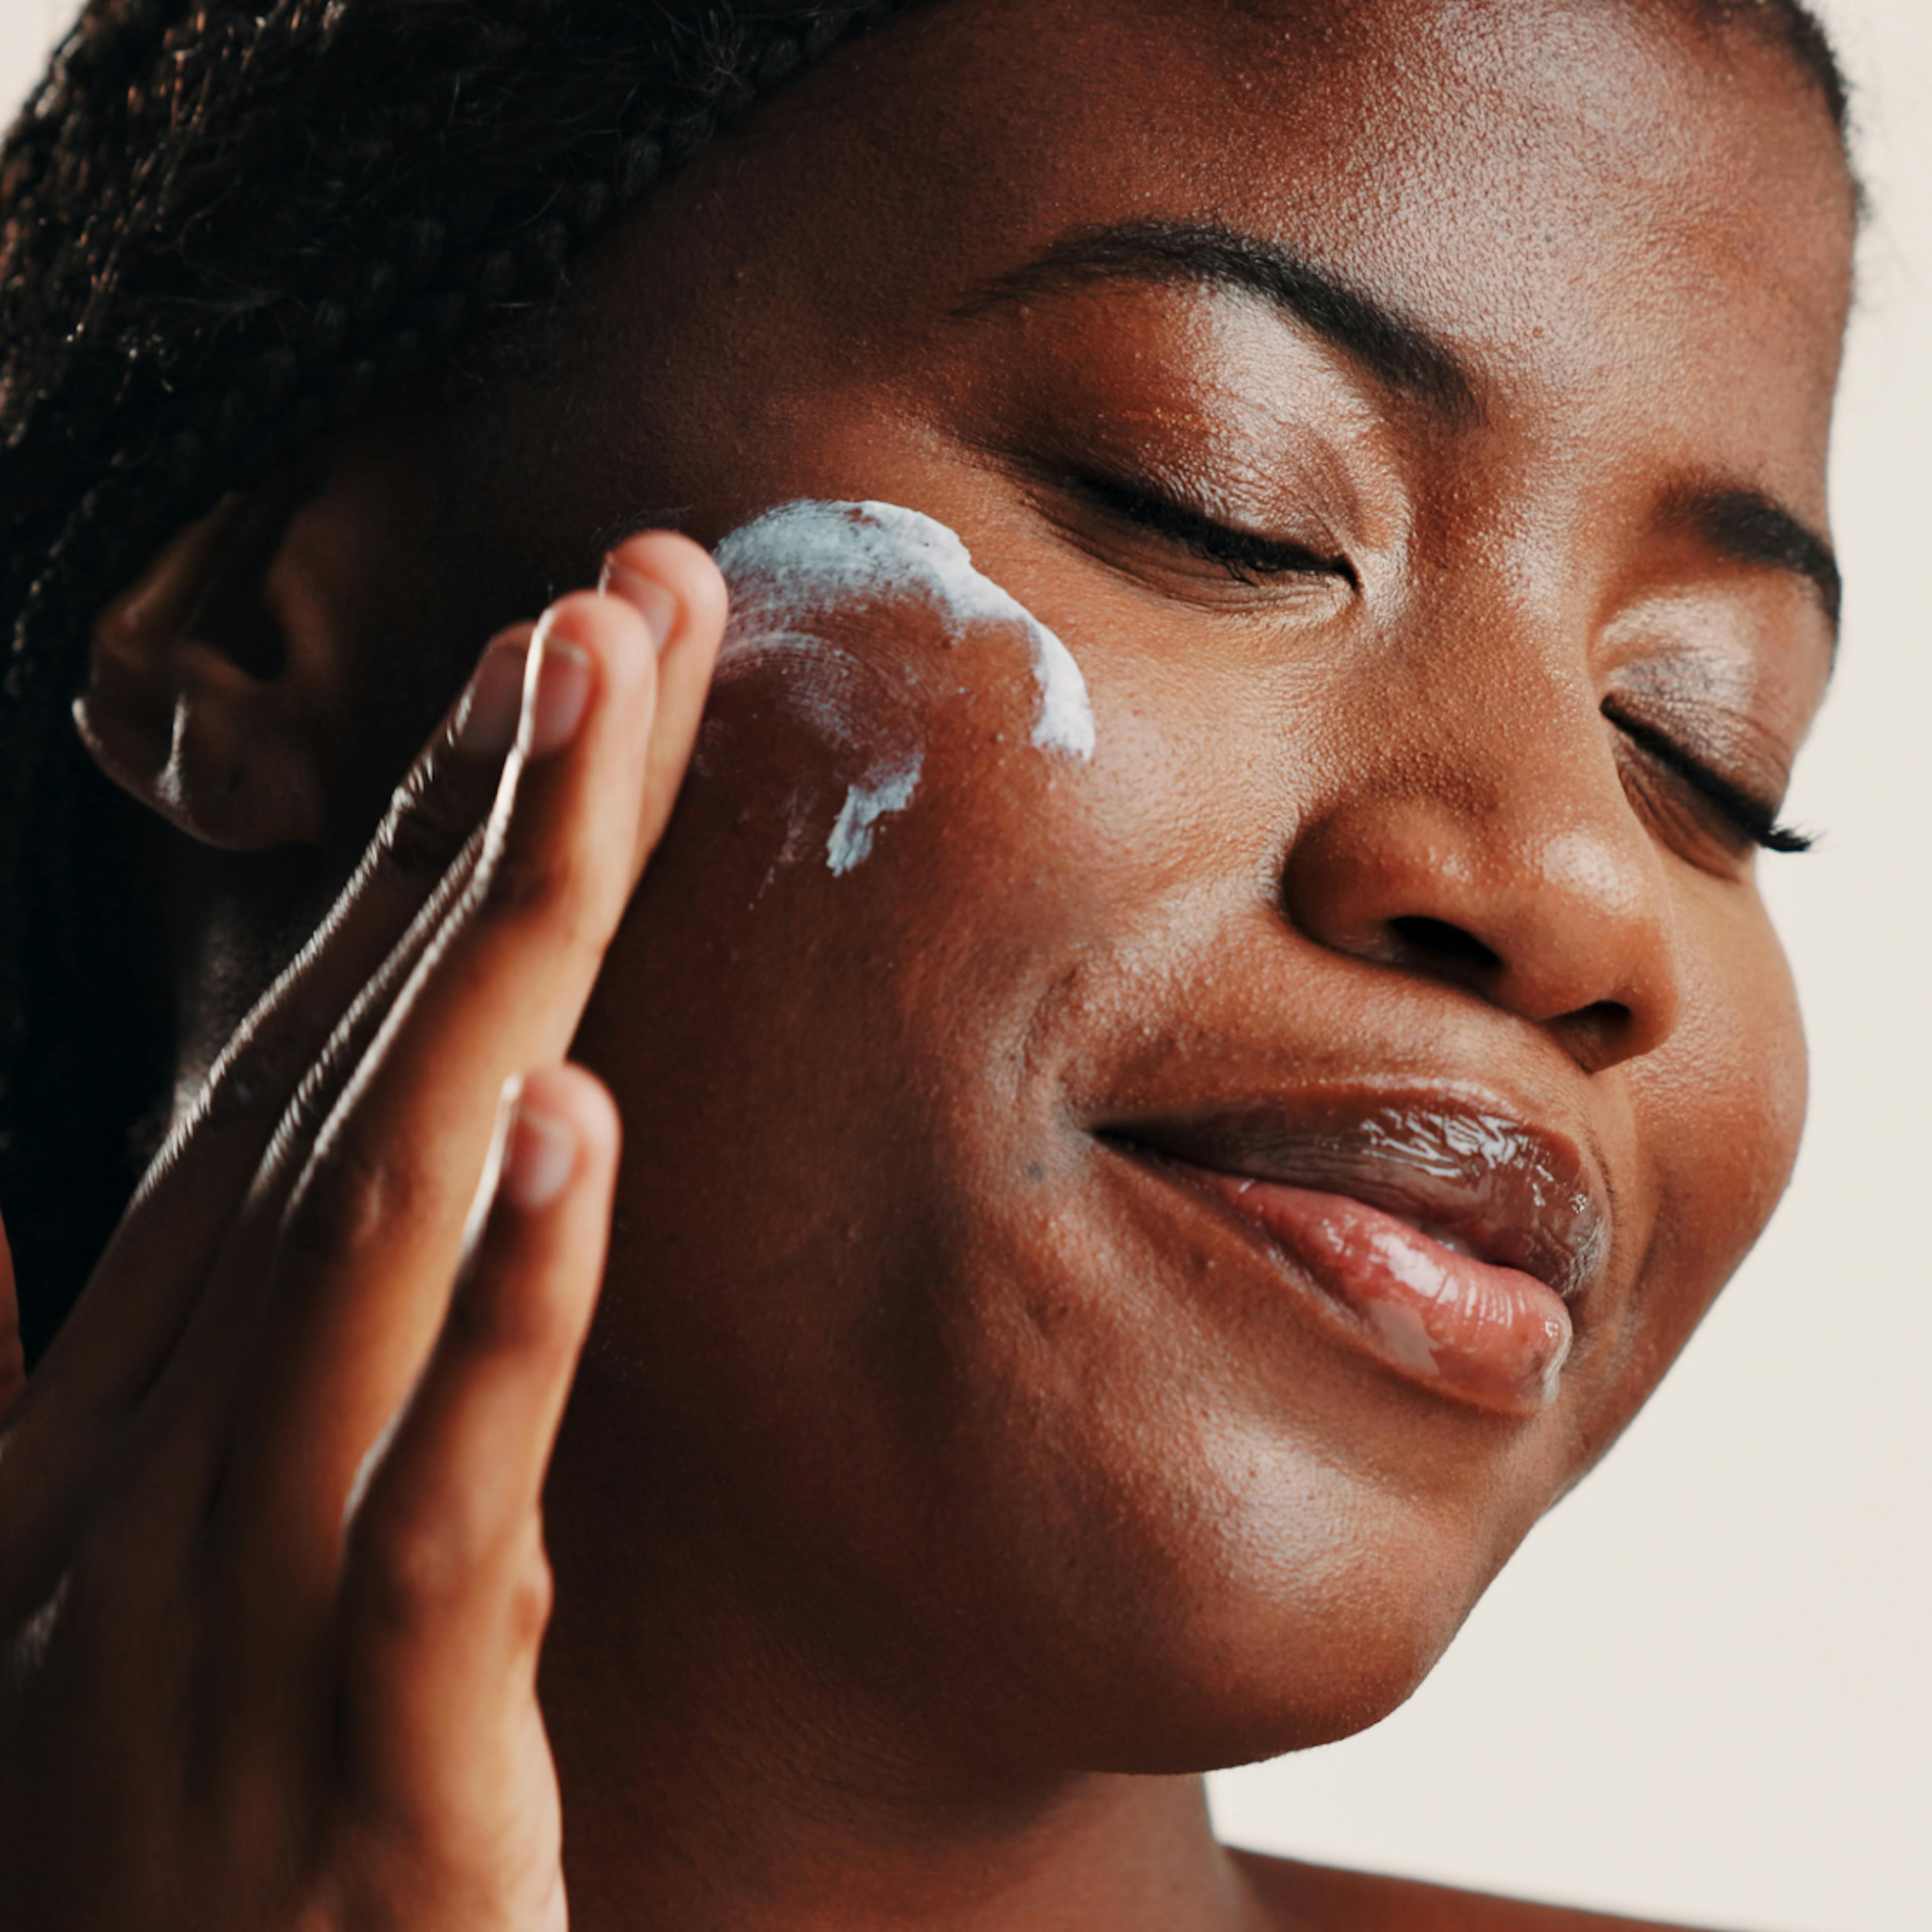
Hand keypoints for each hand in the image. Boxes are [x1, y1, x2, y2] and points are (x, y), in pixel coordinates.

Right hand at [0, 532, 725, 1929]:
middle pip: (370, 1067)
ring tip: (593, 725)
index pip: (320, 1061)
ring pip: (388, 1220)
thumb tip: (112, 1176)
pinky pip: (441, 1507)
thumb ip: (119, 1373)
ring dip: (497, 960)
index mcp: (149, 1403)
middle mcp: (181, 1451)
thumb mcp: (115, 1597)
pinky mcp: (365, 1773)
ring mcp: (251, 1603)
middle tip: (628, 594)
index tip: (550, 666)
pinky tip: (571, 1119)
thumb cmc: (158, 1872)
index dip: (430, 848)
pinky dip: (503, 1309)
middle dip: (498, 818)